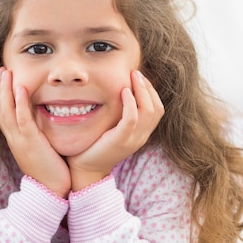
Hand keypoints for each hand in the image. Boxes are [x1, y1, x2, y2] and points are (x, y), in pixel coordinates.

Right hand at [0, 68, 70, 197]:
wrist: (52, 191)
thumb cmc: (51, 171)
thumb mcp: (41, 149)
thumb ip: (39, 135)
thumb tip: (43, 121)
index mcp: (16, 140)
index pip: (4, 114)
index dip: (1, 96)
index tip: (3, 80)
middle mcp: (14, 139)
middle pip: (0, 108)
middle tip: (1, 70)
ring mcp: (20, 141)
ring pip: (6, 111)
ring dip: (5, 90)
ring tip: (5, 72)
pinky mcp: (31, 143)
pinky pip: (22, 120)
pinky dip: (20, 103)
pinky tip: (21, 89)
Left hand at [67, 70, 163, 190]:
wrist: (85, 169)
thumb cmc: (95, 145)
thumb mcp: (112, 128)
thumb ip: (119, 114)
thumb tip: (118, 91)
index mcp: (141, 134)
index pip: (157, 109)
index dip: (151, 91)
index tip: (139, 77)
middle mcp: (141, 137)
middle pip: (157, 108)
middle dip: (148, 87)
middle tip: (136, 73)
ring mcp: (132, 140)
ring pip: (149, 111)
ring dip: (142, 90)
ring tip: (132, 77)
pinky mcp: (120, 141)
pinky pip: (132, 119)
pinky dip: (130, 102)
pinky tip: (123, 91)